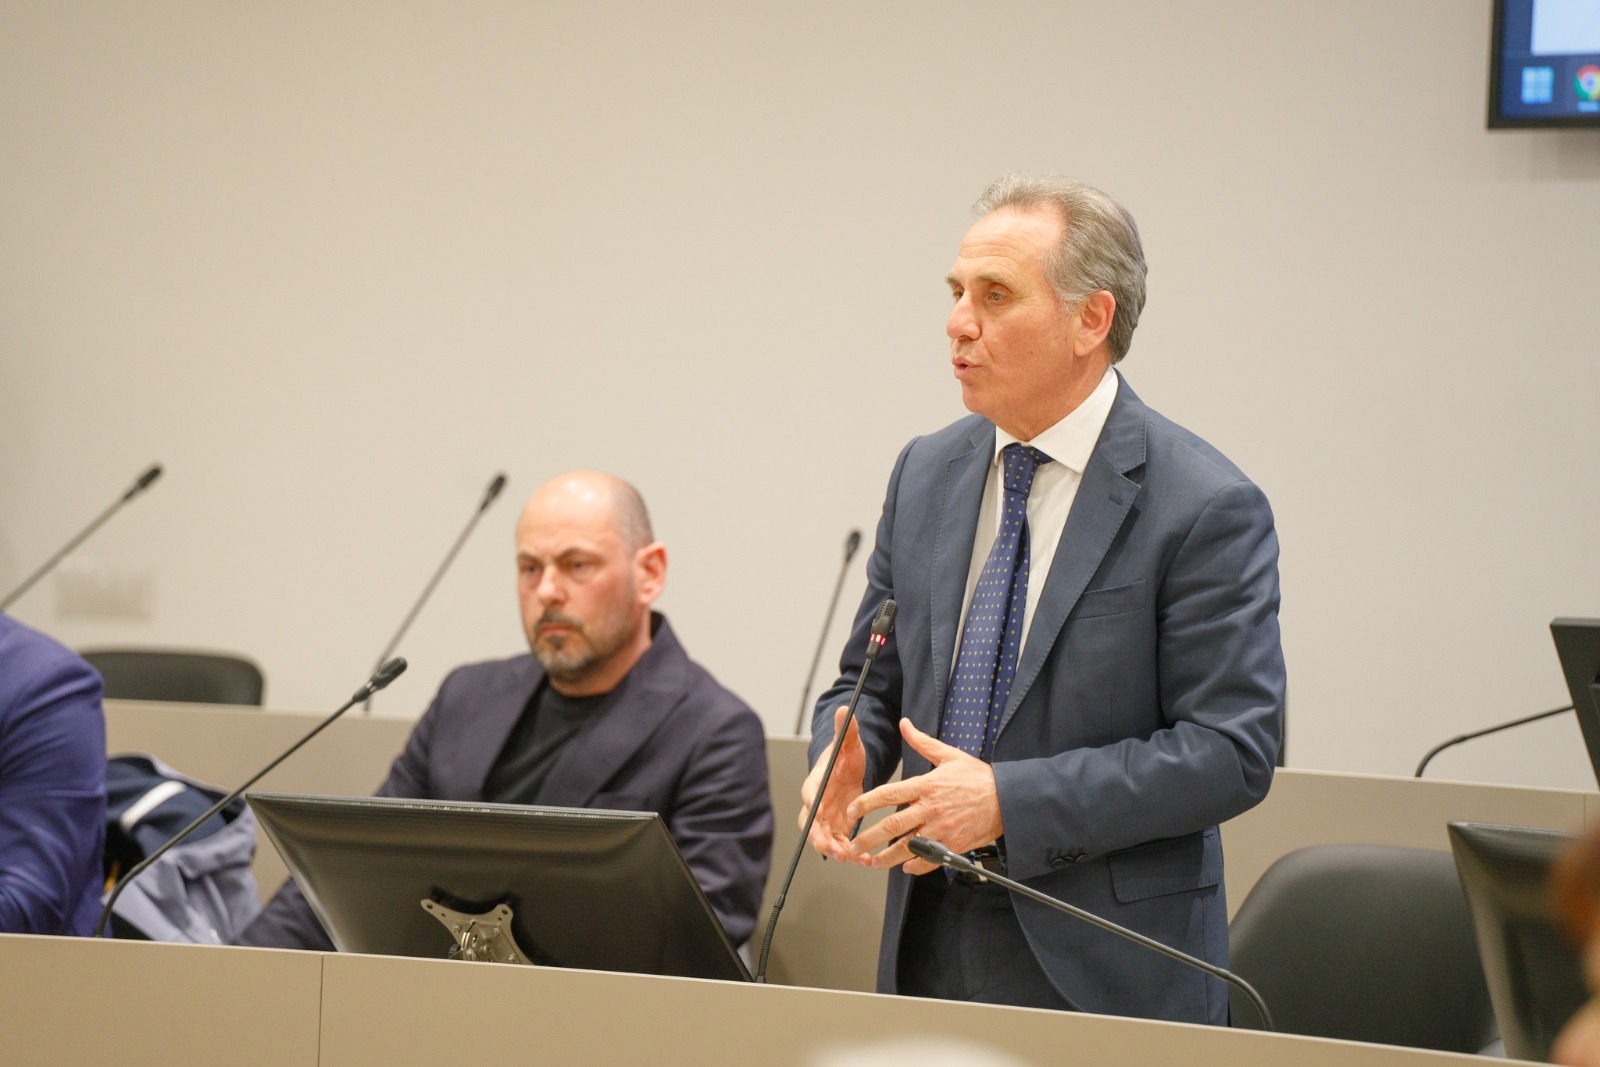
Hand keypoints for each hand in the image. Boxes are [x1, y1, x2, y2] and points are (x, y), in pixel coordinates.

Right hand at [799, 706, 866, 862]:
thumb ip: (846, 729)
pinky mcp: (839, 828)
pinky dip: (851, 853)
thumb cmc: (844, 757)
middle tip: (830, 848)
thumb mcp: (849, 743)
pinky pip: (841, 844)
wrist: (849, 770)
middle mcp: (818, 803)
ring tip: (851, 858)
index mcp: (817, 782)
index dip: (811, 805)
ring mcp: (827, 818)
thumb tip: (844, 708)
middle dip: (818, 838)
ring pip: (824, 839)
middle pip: (810, 824)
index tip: (815, 815)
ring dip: (835, 850)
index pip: (809, 794)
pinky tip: (865, 860)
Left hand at [845, 718, 1002, 874]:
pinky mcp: (953, 844)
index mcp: (926, 785)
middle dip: (869, 837)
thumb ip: (922, 742)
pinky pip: (930, 859)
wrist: (1007, 798)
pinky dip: (915, 865)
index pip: (888, 794)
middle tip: (854, 845)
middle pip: (892, 825)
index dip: (866, 803)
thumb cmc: (978, 777)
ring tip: (873, 862)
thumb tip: (905, 724)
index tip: (851, 811)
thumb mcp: (949, 755)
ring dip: (887, 857)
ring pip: (907, 847)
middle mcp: (930, 808)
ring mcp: (941, 829)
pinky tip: (905, 867)